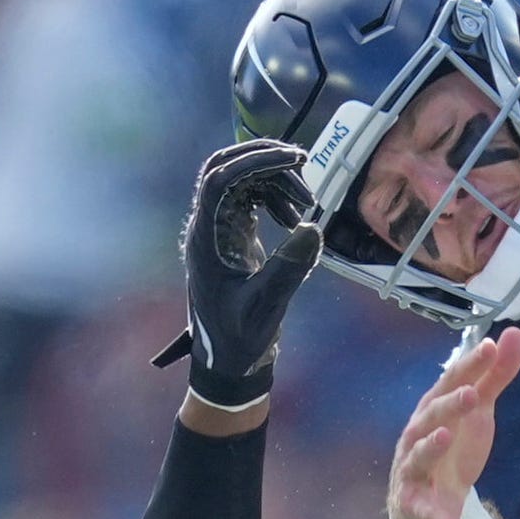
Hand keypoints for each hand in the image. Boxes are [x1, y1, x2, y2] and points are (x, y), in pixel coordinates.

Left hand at [162, 138, 320, 402]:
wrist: (229, 359)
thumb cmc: (241, 338)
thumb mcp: (267, 306)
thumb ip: (288, 269)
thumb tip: (313, 229)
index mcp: (206, 239)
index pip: (220, 181)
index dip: (254, 162)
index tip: (294, 159)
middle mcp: (207, 227)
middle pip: (223, 169)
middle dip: (262, 159)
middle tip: (302, 163)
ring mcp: (218, 229)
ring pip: (240, 182)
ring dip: (275, 182)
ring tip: (308, 204)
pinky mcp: (232, 236)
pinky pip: (249, 201)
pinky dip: (275, 199)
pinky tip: (296, 220)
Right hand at [390, 330, 519, 518]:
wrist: (428, 505)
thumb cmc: (453, 449)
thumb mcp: (479, 414)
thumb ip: (495, 377)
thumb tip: (512, 334)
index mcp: (433, 410)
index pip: (450, 383)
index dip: (469, 366)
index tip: (490, 347)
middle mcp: (417, 436)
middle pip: (431, 416)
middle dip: (450, 405)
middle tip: (474, 394)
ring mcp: (411, 471)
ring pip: (417, 457)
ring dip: (430, 448)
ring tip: (447, 437)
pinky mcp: (414, 506)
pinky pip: (428, 515)